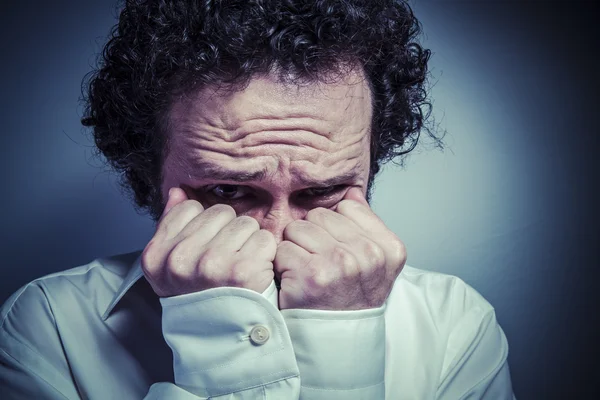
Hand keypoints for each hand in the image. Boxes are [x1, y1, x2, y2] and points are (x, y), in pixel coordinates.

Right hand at [141, 187, 276, 296]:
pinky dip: (266, 254)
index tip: (206, 250)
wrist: (223, 339)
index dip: (206, 226)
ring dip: (249, 242)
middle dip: (229, 232)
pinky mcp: (243, 271)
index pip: (190, 208)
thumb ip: (172, 225)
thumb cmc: (201, 296)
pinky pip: (264, 239)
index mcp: (157, 256)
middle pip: (221, 213)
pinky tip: (255, 273)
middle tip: (227, 261)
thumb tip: (178, 191)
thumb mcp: (173, 265)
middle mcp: (180, 260)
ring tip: (240, 268)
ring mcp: (211, 265)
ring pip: (245, 223)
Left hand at [274, 187, 405, 309]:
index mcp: (389, 247)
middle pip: (319, 215)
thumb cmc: (351, 298)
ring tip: (307, 271)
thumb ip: (365, 224)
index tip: (338, 250)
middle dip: (312, 236)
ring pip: (297, 228)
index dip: (334, 226)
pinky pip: (282, 249)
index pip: (347, 206)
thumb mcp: (374, 262)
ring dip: (295, 249)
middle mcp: (369, 254)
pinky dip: (282, 266)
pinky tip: (296, 282)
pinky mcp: (311, 275)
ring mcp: (341, 264)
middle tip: (319, 263)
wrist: (336, 340)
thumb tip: (352, 191)